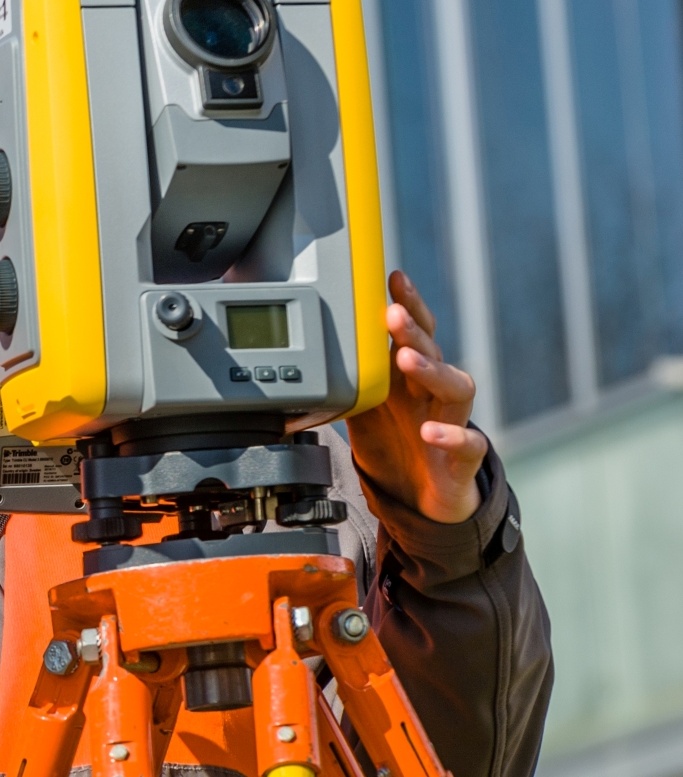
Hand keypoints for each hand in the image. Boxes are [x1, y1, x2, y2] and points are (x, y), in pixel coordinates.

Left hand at [346, 270, 486, 523]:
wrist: (421, 500)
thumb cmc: (395, 445)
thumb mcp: (363, 410)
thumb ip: (345, 383)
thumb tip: (307, 361)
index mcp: (411, 378)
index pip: (415, 333)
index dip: (408, 304)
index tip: (393, 277)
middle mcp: (434, 394)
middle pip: (433, 352)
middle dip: (413, 330)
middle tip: (391, 314)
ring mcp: (452, 421)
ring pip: (456, 388)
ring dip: (432, 370)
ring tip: (406, 359)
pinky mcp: (463, 458)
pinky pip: (468, 443)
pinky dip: (452, 436)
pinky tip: (430, 431)